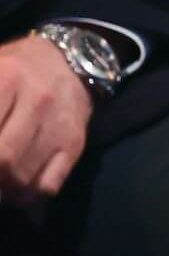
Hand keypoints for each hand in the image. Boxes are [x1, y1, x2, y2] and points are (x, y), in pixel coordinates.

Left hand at [0, 33, 93, 204]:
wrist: (68, 58)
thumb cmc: (12, 70)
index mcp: (7, 76)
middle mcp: (38, 99)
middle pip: (2, 159)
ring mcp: (59, 123)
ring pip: (20, 179)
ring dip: (0, 191)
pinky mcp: (75, 142)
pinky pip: (45, 186)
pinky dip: (23, 196)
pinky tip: (14, 187)